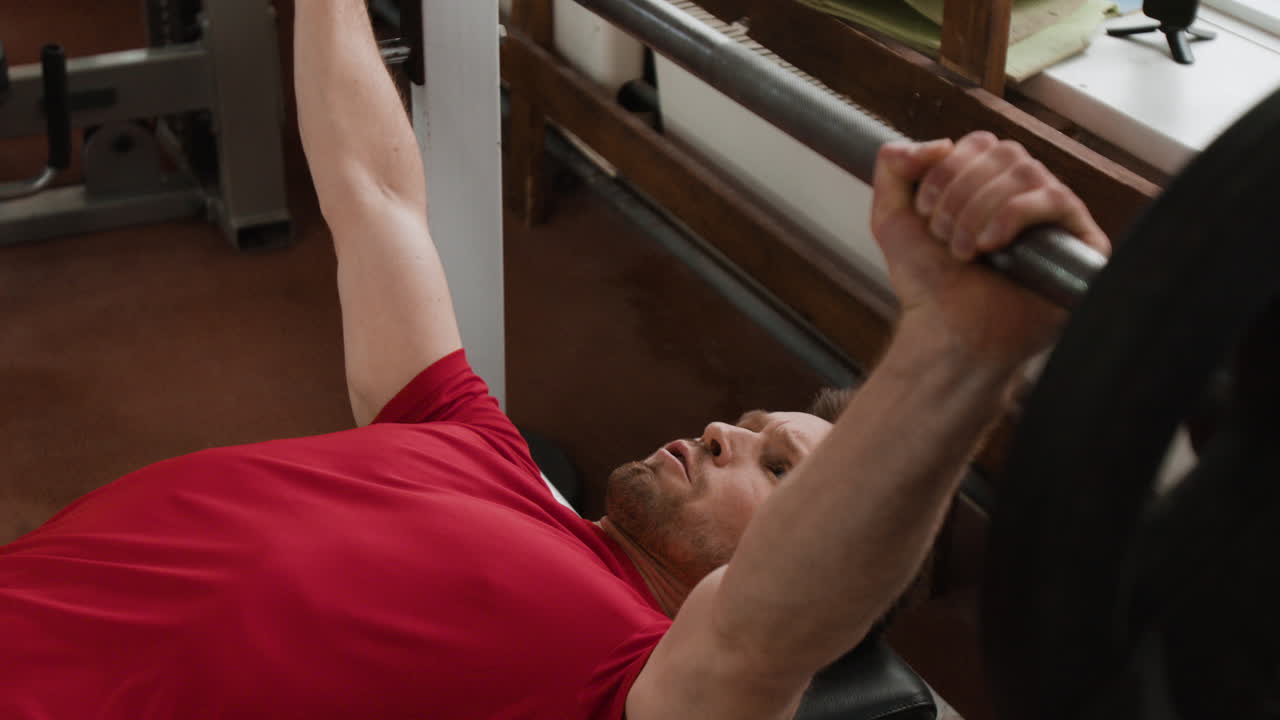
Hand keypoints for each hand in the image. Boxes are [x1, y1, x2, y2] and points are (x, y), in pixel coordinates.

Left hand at [871, 132, 1110, 369]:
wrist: (947, 332)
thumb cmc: (927, 286)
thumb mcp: (891, 217)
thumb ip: (894, 166)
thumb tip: (939, 141)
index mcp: (988, 185)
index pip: (979, 144)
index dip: (946, 171)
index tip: (925, 212)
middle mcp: (1025, 195)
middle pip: (1004, 152)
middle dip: (960, 192)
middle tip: (944, 235)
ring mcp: (1053, 217)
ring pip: (1026, 171)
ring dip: (980, 209)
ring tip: (964, 250)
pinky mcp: (1079, 241)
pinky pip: (1056, 198)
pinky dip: (1014, 214)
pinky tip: (992, 245)